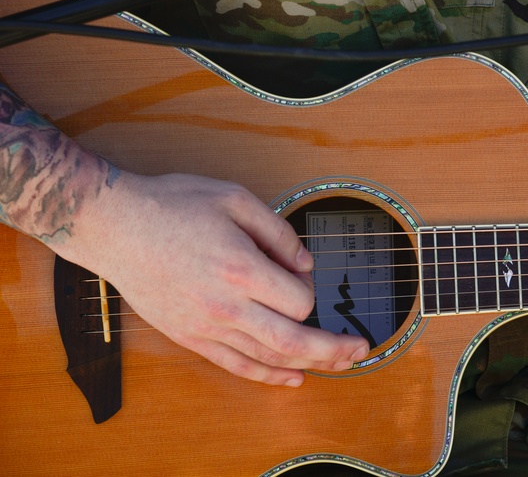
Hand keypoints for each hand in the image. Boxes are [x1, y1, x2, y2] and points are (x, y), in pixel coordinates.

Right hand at [55, 171, 369, 386]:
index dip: (311, 289)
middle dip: (334, 348)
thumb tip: (306, 263)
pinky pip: (235, 365)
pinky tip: (292, 379)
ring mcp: (206, 326)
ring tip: (341, 363)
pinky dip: (268, 376)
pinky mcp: (189, 337)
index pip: (299, 299)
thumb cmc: (173, 205)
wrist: (114, 226)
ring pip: (268, 358)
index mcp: (241, 268)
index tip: (301, 274)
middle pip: (294, 340)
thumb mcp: (234, 199)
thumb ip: (278, 232)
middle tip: (362, 349)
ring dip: (310, 364)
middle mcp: (226, 304)